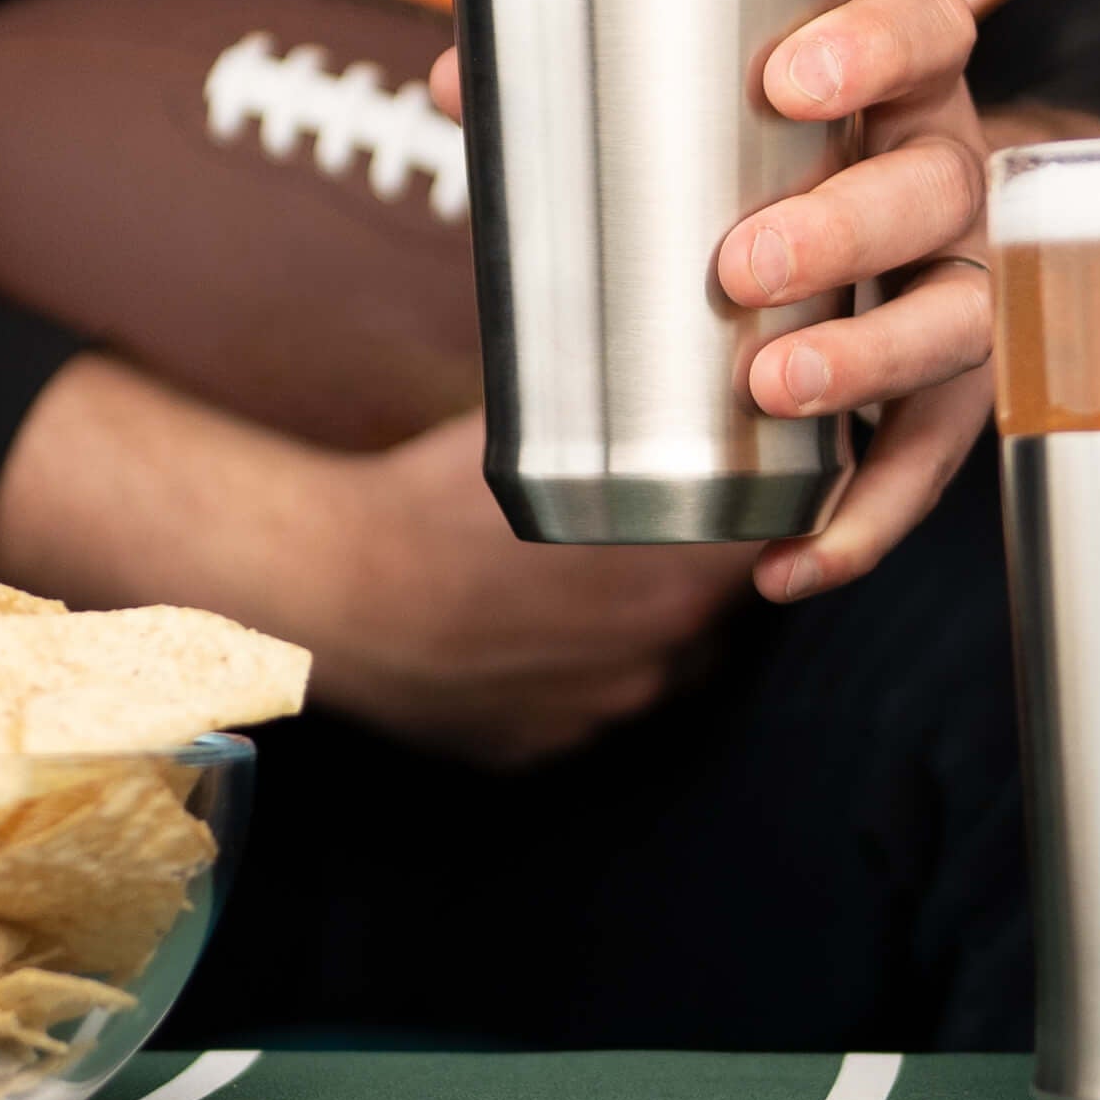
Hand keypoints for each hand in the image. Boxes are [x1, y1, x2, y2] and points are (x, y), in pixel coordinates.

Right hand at [0, 356, 753, 767]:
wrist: (325, 589)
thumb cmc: (425, 497)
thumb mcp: (536, 429)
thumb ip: (612, 409)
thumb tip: (651, 351)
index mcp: (677, 578)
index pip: (773, 543)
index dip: (767, 506)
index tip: (746, 476)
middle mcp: (657, 658)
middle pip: (717, 605)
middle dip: (695, 562)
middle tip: (655, 513)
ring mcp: (601, 713)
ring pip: (656, 661)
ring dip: (640, 619)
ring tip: (584, 569)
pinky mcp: (543, 748)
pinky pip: (584, 703)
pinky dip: (573, 666)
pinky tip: (530, 622)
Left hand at [435, 0, 1007, 604]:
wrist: (854, 241)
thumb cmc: (764, 158)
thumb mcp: (695, 106)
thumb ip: (576, 83)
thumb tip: (450, 79)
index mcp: (896, 81)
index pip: (925, 30)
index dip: (875, 48)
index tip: (788, 80)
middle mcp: (946, 179)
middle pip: (937, 190)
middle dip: (848, 229)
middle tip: (743, 267)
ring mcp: (958, 286)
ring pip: (956, 322)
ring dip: (869, 363)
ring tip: (775, 390)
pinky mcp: (948, 394)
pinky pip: (925, 464)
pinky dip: (864, 519)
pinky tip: (790, 561)